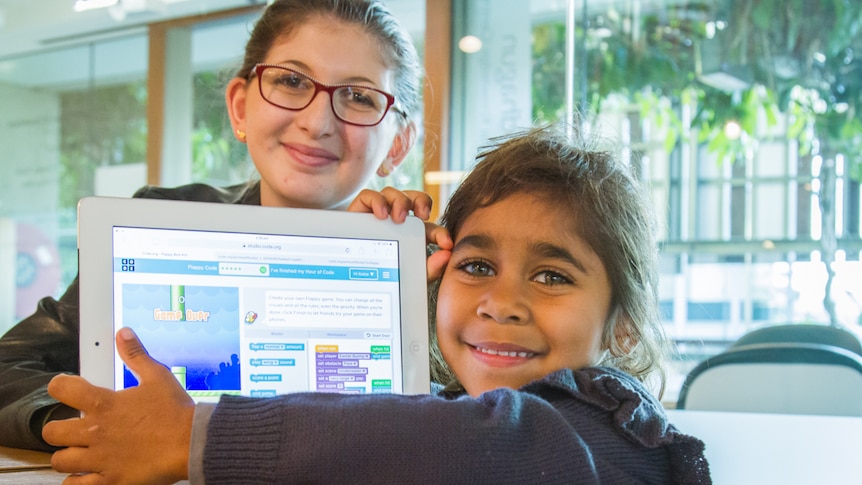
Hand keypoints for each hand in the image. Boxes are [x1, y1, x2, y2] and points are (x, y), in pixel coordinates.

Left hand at [43, 327, 193, 484]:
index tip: (63, 388)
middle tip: (69, 428)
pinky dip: (76, 482)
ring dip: (66, 456)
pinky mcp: (110, 479)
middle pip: (52, 431)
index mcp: (104, 404)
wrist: (192, 442)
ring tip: (77, 453)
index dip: (59, 386)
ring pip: (60, 461)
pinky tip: (84, 475)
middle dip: (57, 429)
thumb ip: (136, 354)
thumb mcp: (158, 376)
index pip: (62, 389)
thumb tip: (123, 333)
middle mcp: (96, 432)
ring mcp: (100, 458)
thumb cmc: (176, 411)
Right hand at [348, 188, 451, 281]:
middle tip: (423, 215)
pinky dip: (377, 200)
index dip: (440, 232)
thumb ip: (429, 269)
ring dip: (400, 201)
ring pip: (393, 193)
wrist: (348, 283)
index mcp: (412, 236)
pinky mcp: (359, 212)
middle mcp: (397, 221)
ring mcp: (378, 214)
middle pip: (413, 199)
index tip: (446, 244)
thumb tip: (447, 256)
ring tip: (399, 218)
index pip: (430, 228)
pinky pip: (369, 195)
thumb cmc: (379, 279)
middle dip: (422, 201)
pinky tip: (381, 215)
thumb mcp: (407, 277)